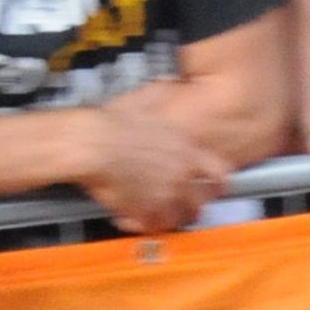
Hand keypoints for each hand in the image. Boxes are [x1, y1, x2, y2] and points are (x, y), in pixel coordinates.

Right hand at [80, 88, 229, 232]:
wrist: (88, 142)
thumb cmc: (111, 121)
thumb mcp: (146, 98)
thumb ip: (165, 93)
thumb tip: (172, 83)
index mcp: (188, 150)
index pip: (221, 174)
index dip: (217, 183)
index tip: (212, 187)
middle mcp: (182, 175)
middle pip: (202, 203)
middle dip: (192, 205)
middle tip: (180, 205)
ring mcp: (165, 196)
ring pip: (179, 219)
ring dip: (168, 217)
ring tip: (154, 213)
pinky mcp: (145, 211)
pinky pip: (151, 226)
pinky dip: (141, 224)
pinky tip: (130, 217)